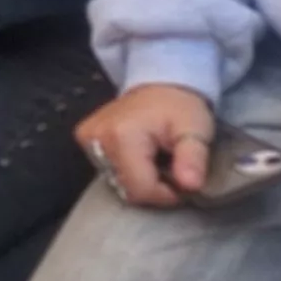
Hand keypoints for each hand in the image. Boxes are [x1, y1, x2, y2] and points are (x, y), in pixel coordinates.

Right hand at [73, 83, 217, 207]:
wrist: (159, 85)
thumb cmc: (180, 108)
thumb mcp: (196, 131)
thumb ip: (194, 160)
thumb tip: (190, 186)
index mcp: (122, 136)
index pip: (141, 190)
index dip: (167, 194)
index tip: (182, 179)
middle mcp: (96, 138)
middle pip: (127, 189)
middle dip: (154, 187)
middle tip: (171, 168)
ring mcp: (86, 138)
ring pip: (116, 183)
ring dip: (140, 180)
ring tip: (156, 160)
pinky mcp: (83, 138)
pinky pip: (107, 171)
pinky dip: (127, 171)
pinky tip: (138, 157)